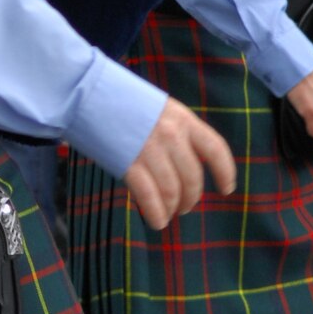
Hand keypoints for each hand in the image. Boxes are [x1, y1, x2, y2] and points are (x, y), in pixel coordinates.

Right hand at [122, 97, 236, 229]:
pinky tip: (156, 221)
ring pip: (172, 191)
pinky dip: (155, 214)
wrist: (86, 92)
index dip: (225, 172)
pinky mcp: (128, 163)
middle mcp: (171, 134)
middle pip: (192, 177)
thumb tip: (183, 163)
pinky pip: (149, 197)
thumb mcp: (158, 108)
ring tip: (167, 215)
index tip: (227, 189)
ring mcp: (149, 149)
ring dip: (172, 208)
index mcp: (182, 118)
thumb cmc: (119, 101)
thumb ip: (174, 132)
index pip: (215, 149)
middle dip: (191, 198)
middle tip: (184, 207)